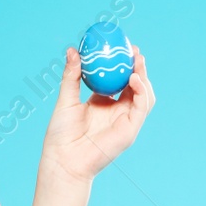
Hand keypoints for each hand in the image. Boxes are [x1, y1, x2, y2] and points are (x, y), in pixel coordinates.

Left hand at [41, 41, 155, 181]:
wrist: (63, 159)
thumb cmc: (61, 134)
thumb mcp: (66, 99)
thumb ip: (71, 76)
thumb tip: (72, 50)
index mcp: (103, 103)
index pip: (118, 80)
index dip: (123, 64)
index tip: (121, 46)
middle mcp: (117, 111)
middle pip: (135, 86)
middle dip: (138, 67)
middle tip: (134, 50)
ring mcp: (125, 121)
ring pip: (144, 95)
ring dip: (144, 76)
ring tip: (137, 61)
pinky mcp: (130, 130)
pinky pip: (142, 107)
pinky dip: (142, 91)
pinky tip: (134, 78)